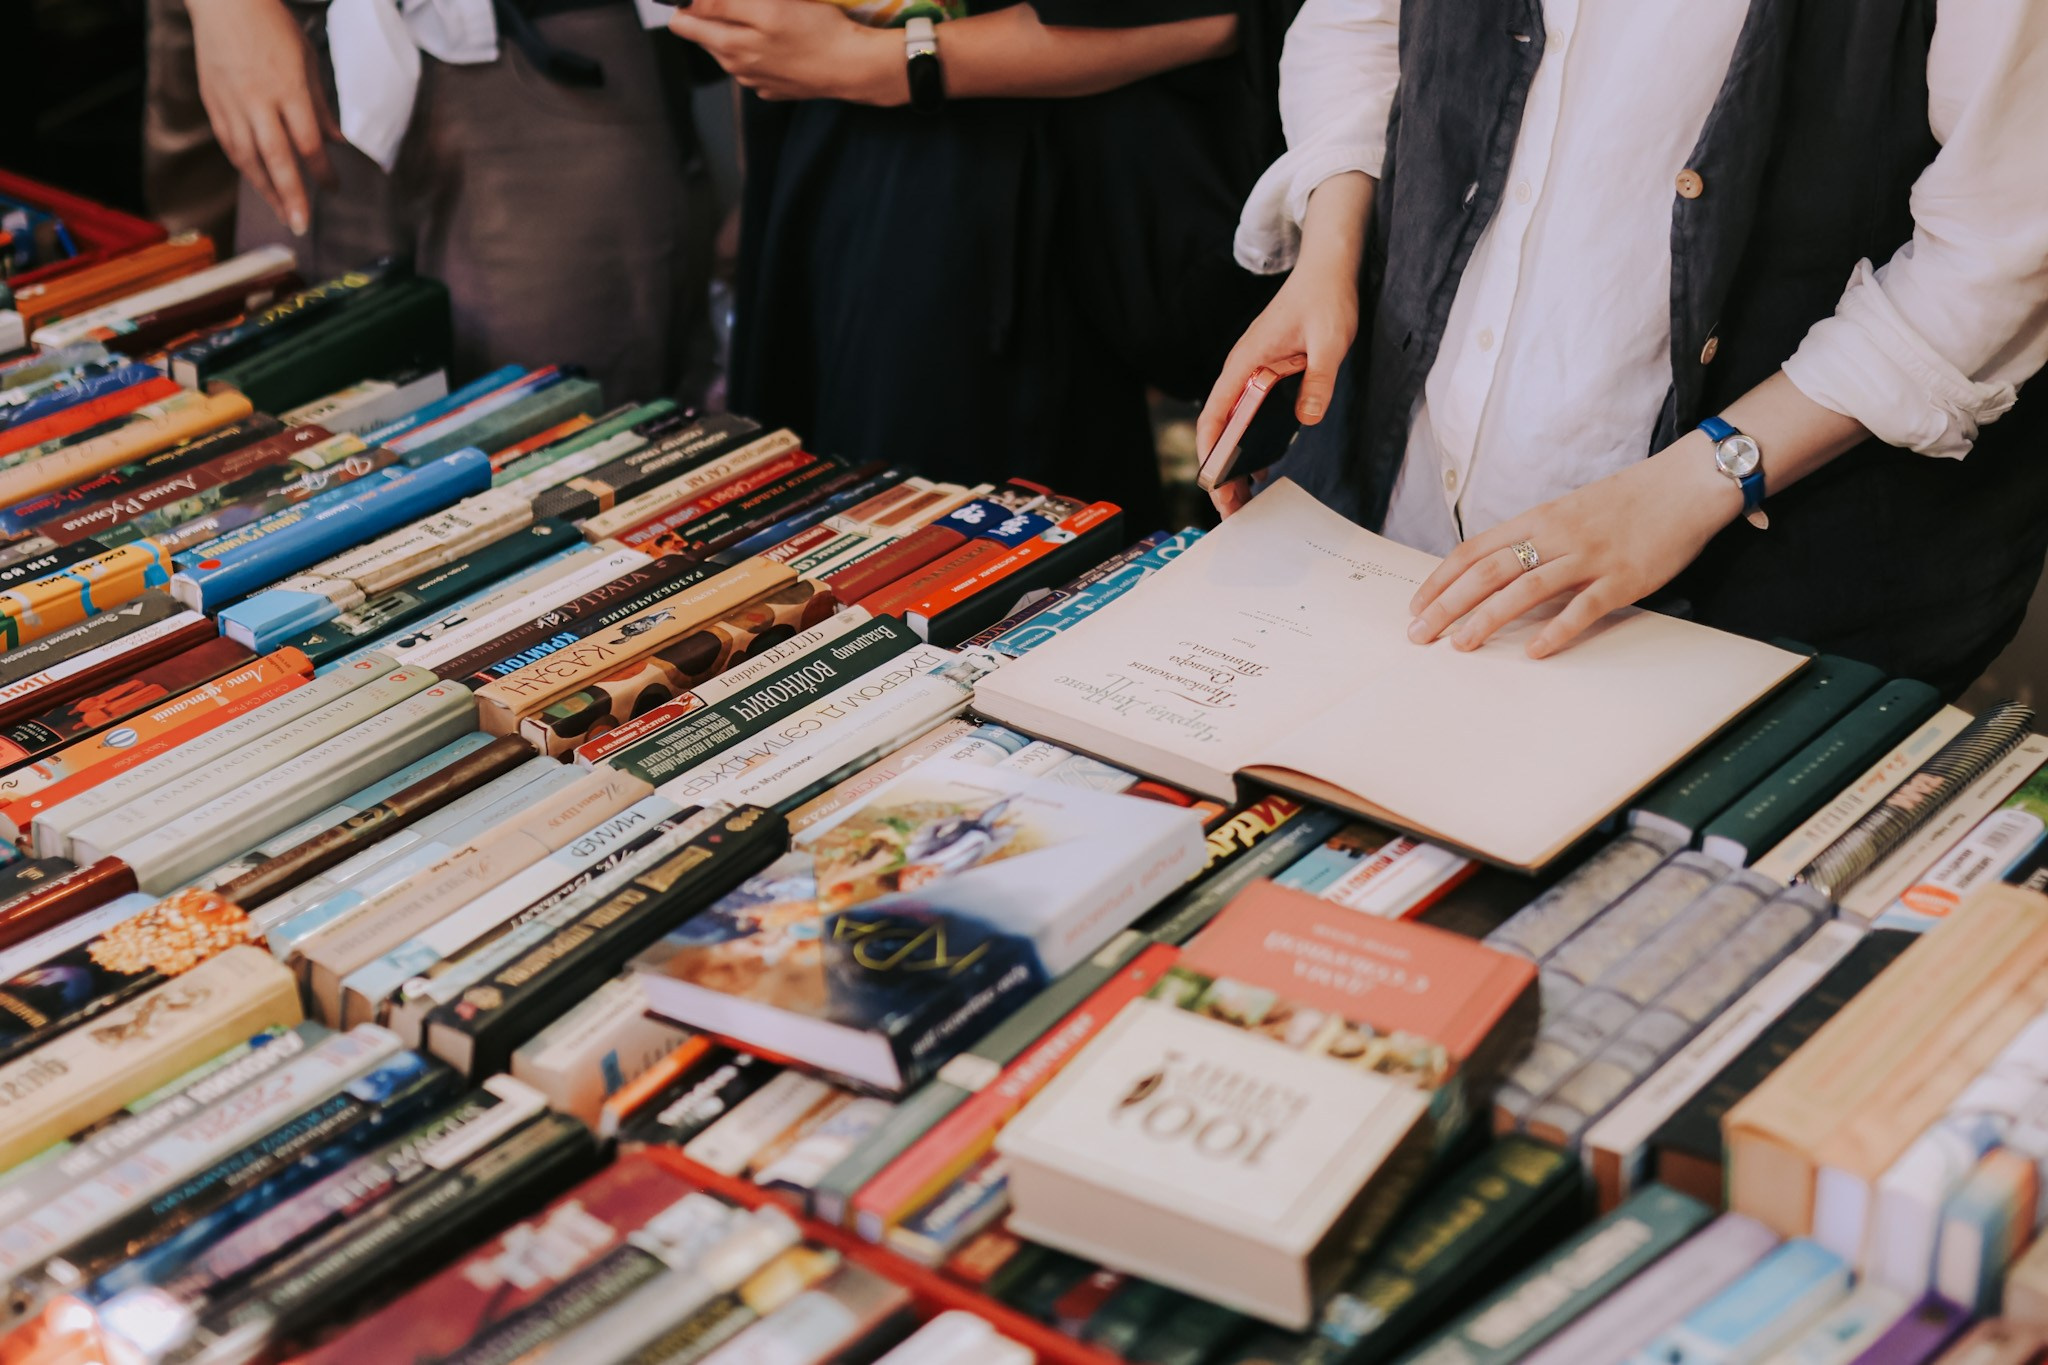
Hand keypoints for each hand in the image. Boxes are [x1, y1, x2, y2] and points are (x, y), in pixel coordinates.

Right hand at [190, 0, 337, 235]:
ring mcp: (231, 102)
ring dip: (265, 190)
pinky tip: (257, 183)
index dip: (322, 171)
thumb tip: (337, 141)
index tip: (333, 188)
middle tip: (301, 226)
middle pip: (277, 158)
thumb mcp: (307, 60)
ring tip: (282, 213)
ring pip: (248, 157)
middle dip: (291, 195)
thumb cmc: (271, 24)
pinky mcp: (212, 102)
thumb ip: (320, 105)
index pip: (308, 142)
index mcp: (288, 88)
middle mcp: (258, 100)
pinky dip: (244, 167)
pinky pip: (229, 143)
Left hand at [670, 0, 904, 104]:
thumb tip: (689, 4)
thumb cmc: (817, 35)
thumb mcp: (768, 9)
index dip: (692, 3)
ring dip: (743, 29)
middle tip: (754, 3)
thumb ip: (722, 6)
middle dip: (721, 14)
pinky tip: (783, 40)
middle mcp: (737, 68)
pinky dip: (762, 47)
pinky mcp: (775, 85)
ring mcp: (756, 80)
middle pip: (707, 35)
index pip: (684, 24)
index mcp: (729, 48)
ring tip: (772, 17)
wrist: (854, 67)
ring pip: (732, 48)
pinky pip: (756, 61)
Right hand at [1197, 172, 1369, 515]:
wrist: (1329, 271)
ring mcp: (1253, 375)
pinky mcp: (1268, 377)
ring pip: (1234, 426)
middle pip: (1220, 428)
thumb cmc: (1325, 299)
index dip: (1210, 452)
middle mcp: (1242, 371)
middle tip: (1231, 509)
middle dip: (1220, 470)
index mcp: (1246, 363)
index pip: (1215, 414)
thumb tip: (1308, 417)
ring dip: (1234, 462)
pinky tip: (1262, 469)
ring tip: (1242, 500)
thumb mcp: (1329, 341)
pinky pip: (1251, 417)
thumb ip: (1319, 380)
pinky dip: (1251, 445)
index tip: (1213, 484)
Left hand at [1406, 433, 1744, 657]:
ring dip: (1487, 618)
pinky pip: (1583, 607)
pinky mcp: (1623, 577)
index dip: (1440, 580)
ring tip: (1460, 645)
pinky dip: (1557, 630)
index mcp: (1537, 519)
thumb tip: (1493, 572)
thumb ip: (1533, 540)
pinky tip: (1534, 651)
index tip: (1416, 606)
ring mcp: (1588, 557)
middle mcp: (1556, 536)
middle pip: (1488, 572)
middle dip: (1448, 604)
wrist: (1686, 483)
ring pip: (1526, 589)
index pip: (1473, 550)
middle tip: (1419, 635)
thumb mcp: (1568, 512)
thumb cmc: (1625, 501)